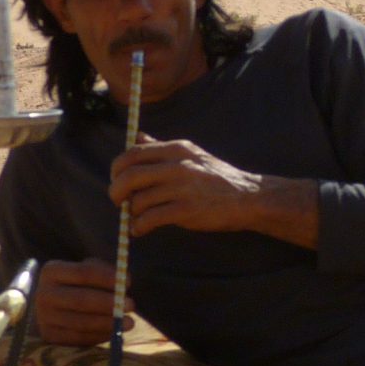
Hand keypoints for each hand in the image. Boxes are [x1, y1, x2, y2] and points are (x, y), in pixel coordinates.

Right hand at [30, 258, 130, 345]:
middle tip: (131, 305)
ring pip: (81, 322)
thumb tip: (125, 282)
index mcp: (51, 271)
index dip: (107, 278)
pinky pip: (79, 339)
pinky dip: (100, 336)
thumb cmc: (76, 285)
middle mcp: (43, 294)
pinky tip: (115, 332)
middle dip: (109, 303)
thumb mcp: (86, 271)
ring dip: (108, 323)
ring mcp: (44, 318)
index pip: (83, 273)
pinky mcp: (50, 337)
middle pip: (81, 299)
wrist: (52, 307)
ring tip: (129, 322)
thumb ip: (105, 272)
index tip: (129, 283)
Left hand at [110, 137, 318, 245]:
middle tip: (117, 200)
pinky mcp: (186, 210)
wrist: (248, 198)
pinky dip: (139, 226)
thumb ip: (161, 147)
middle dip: (116, 190)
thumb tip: (137, 136)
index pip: (133, 153)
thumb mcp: (191, 155)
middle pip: (129, 175)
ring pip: (138, 199)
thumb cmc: (217, 178)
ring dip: (131, 212)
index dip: (117, 168)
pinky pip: (150, 218)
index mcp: (177, 149)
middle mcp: (178, 165)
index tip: (116, 180)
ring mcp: (182, 188)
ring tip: (135, 218)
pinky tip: (141, 229)